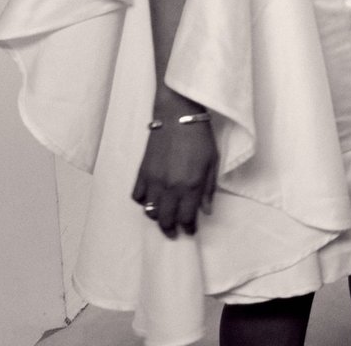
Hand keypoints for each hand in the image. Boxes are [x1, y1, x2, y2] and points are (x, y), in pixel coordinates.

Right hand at [133, 118, 218, 238]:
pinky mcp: (142, 173)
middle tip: (174, 233)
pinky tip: (150, 199)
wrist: (178, 117)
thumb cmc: (200, 138)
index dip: (188, 228)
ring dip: (157, 217)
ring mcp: (154, 181)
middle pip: (166, 219)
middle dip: (170, 229)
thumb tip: (206, 211)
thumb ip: (209, 189)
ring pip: (150, 211)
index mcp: (191, 185)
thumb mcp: (212, 162)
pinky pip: (137, 196)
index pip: (187, 217)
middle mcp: (171, 187)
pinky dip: (143, 201)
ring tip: (164, 217)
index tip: (190, 231)